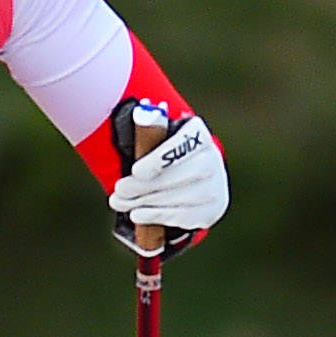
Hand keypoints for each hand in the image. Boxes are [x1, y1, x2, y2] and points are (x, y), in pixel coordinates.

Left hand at [106, 112, 227, 248]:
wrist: (190, 179)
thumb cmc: (163, 157)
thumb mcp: (154, 142)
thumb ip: (145, 134)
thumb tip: (135, 120)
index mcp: (199, 135)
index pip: (186, 142)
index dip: (162, 158)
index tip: (136, 171)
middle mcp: (213, 159)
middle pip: (186, 173)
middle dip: (149, 184)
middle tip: (120, 189)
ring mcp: (216, 187)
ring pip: (185, 197)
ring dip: (149, 201)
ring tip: (121, 202)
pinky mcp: (211, 210)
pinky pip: (186, 215)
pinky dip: (158, 215)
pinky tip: (137, 214)